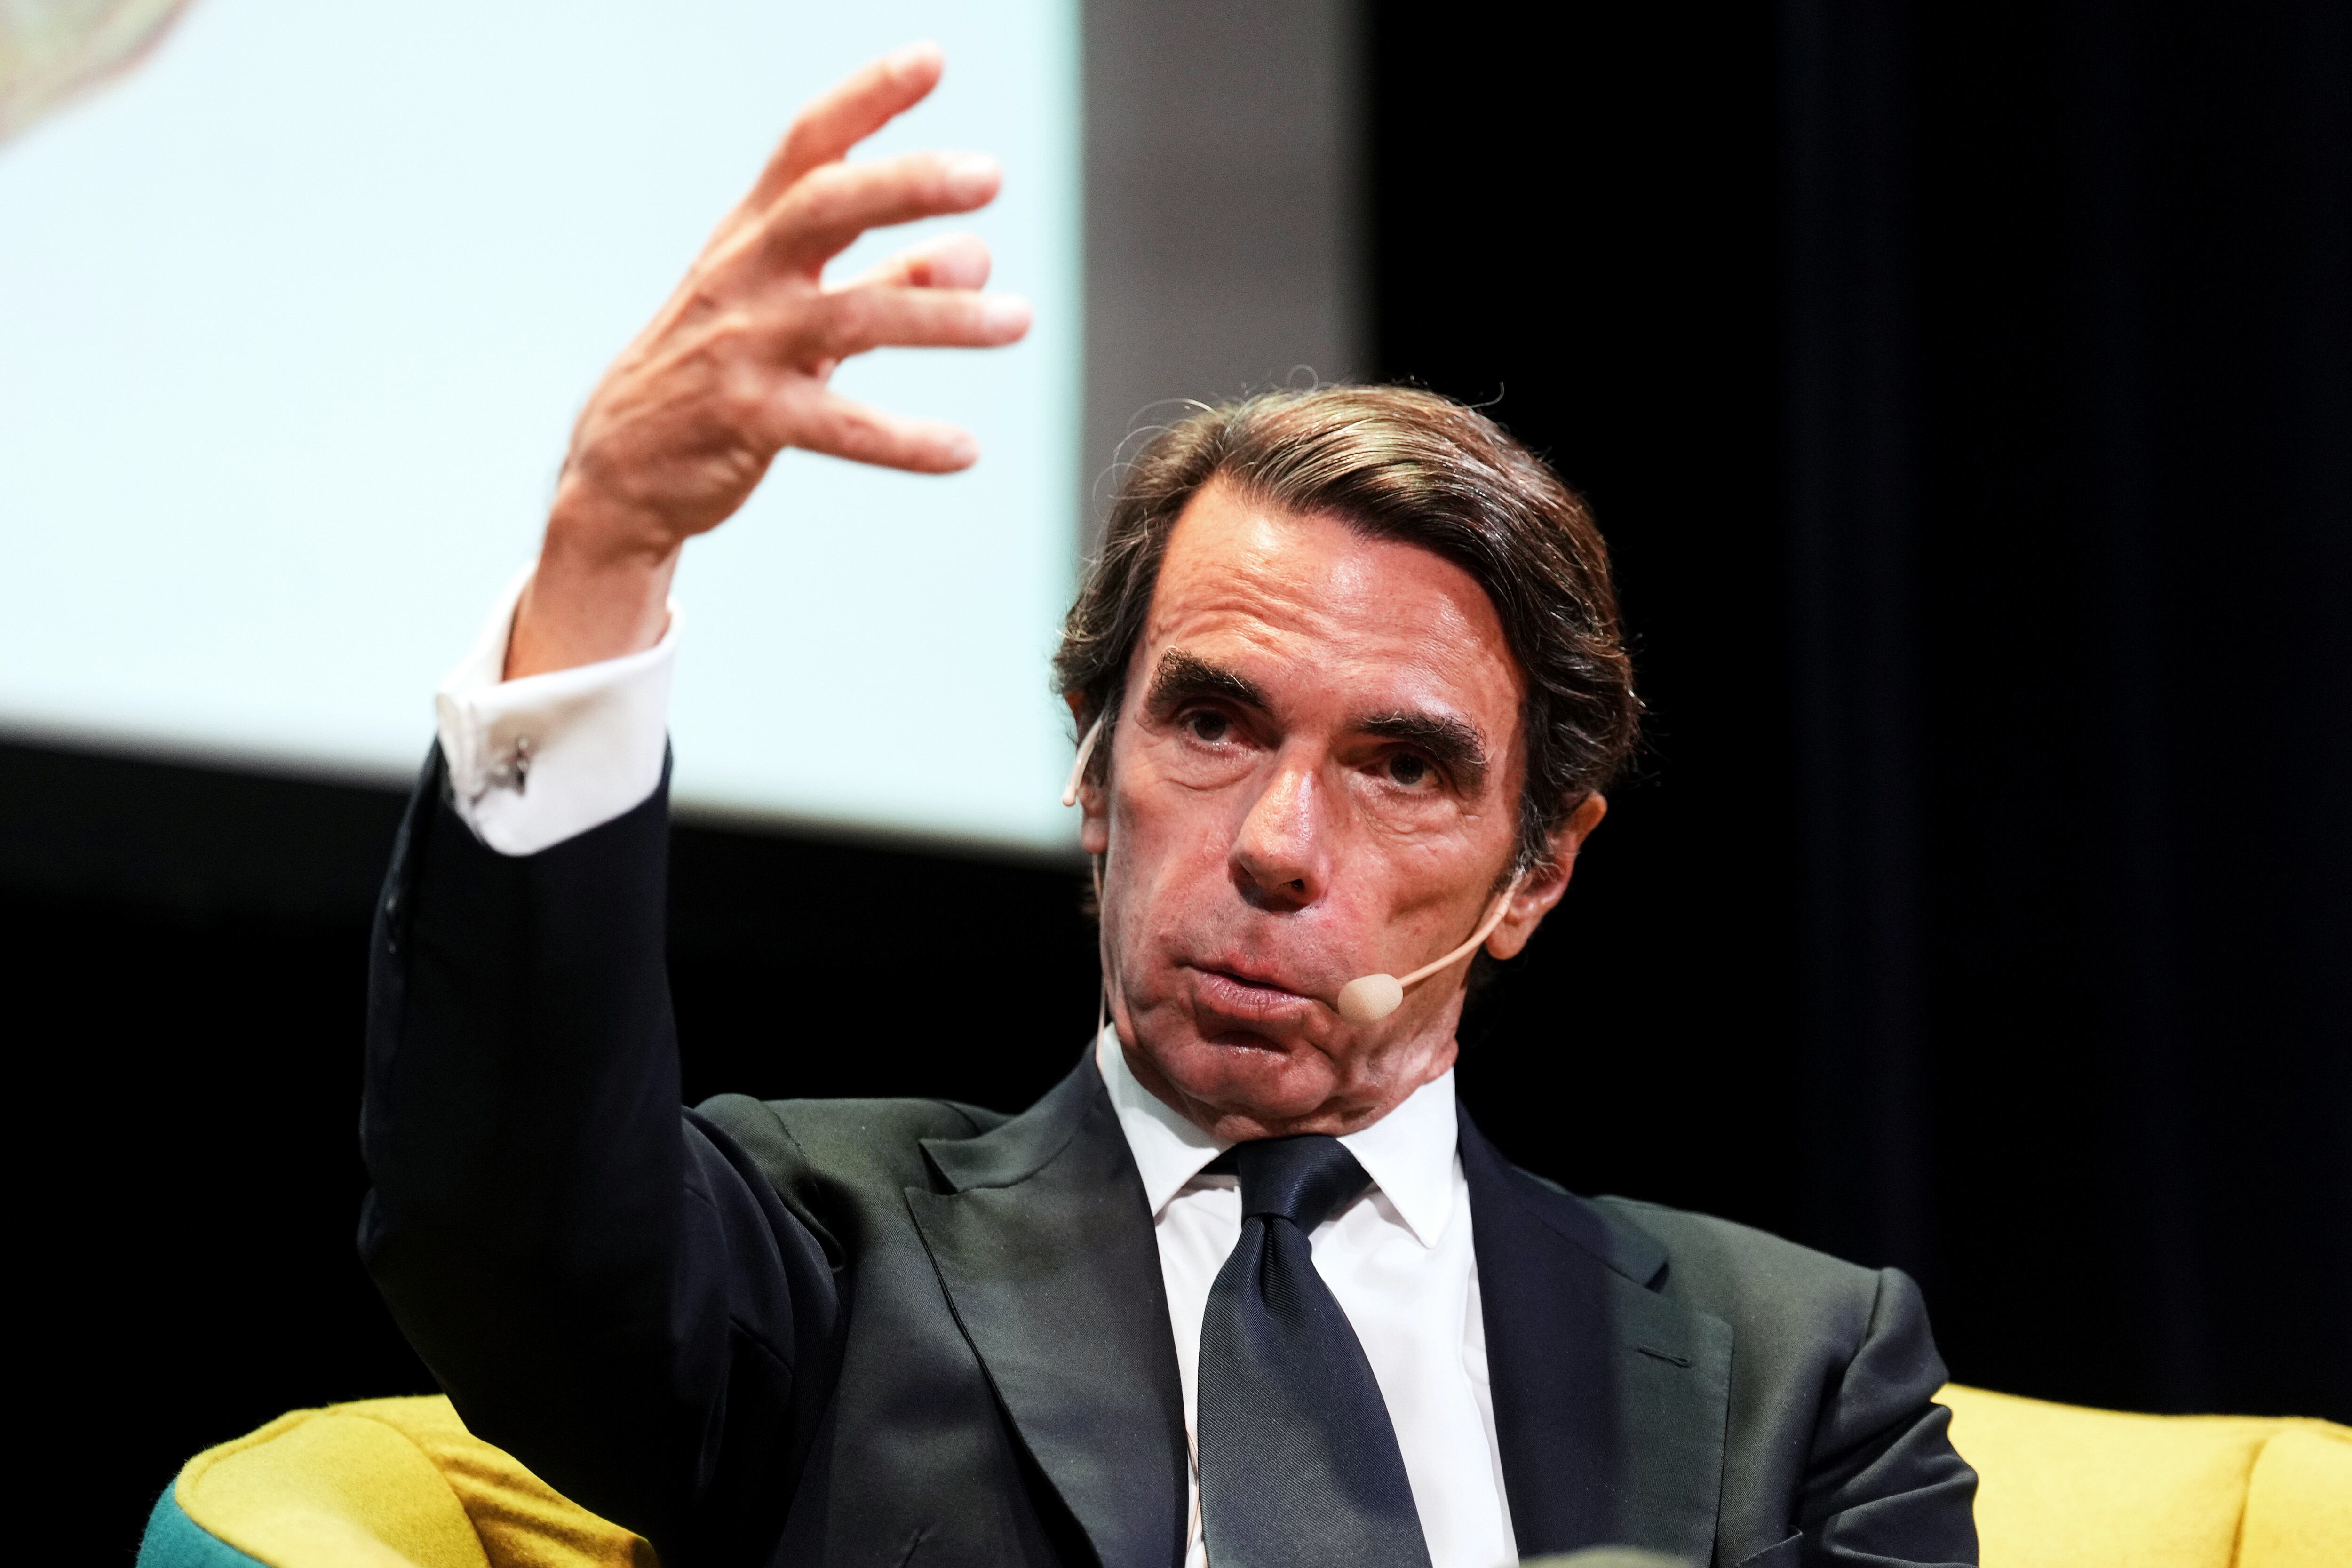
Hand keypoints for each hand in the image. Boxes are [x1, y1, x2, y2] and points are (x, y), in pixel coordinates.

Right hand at [508, 43, 1031, 677]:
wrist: (624, 467)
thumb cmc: (721, 372)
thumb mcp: (802, 312)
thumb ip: (890, 281)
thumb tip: (977, 252)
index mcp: (755, 236)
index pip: (809, 149)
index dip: (867, 100)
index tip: (931, 59)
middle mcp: (745, 276)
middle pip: (824, 207)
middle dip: (906, 184)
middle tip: (989, 174)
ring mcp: (741, 345)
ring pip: (850, 316)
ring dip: (942, 319)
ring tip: (1020, 320)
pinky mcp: (745, 419)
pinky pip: (838, 426)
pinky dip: (904, 440)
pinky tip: (964, 449)